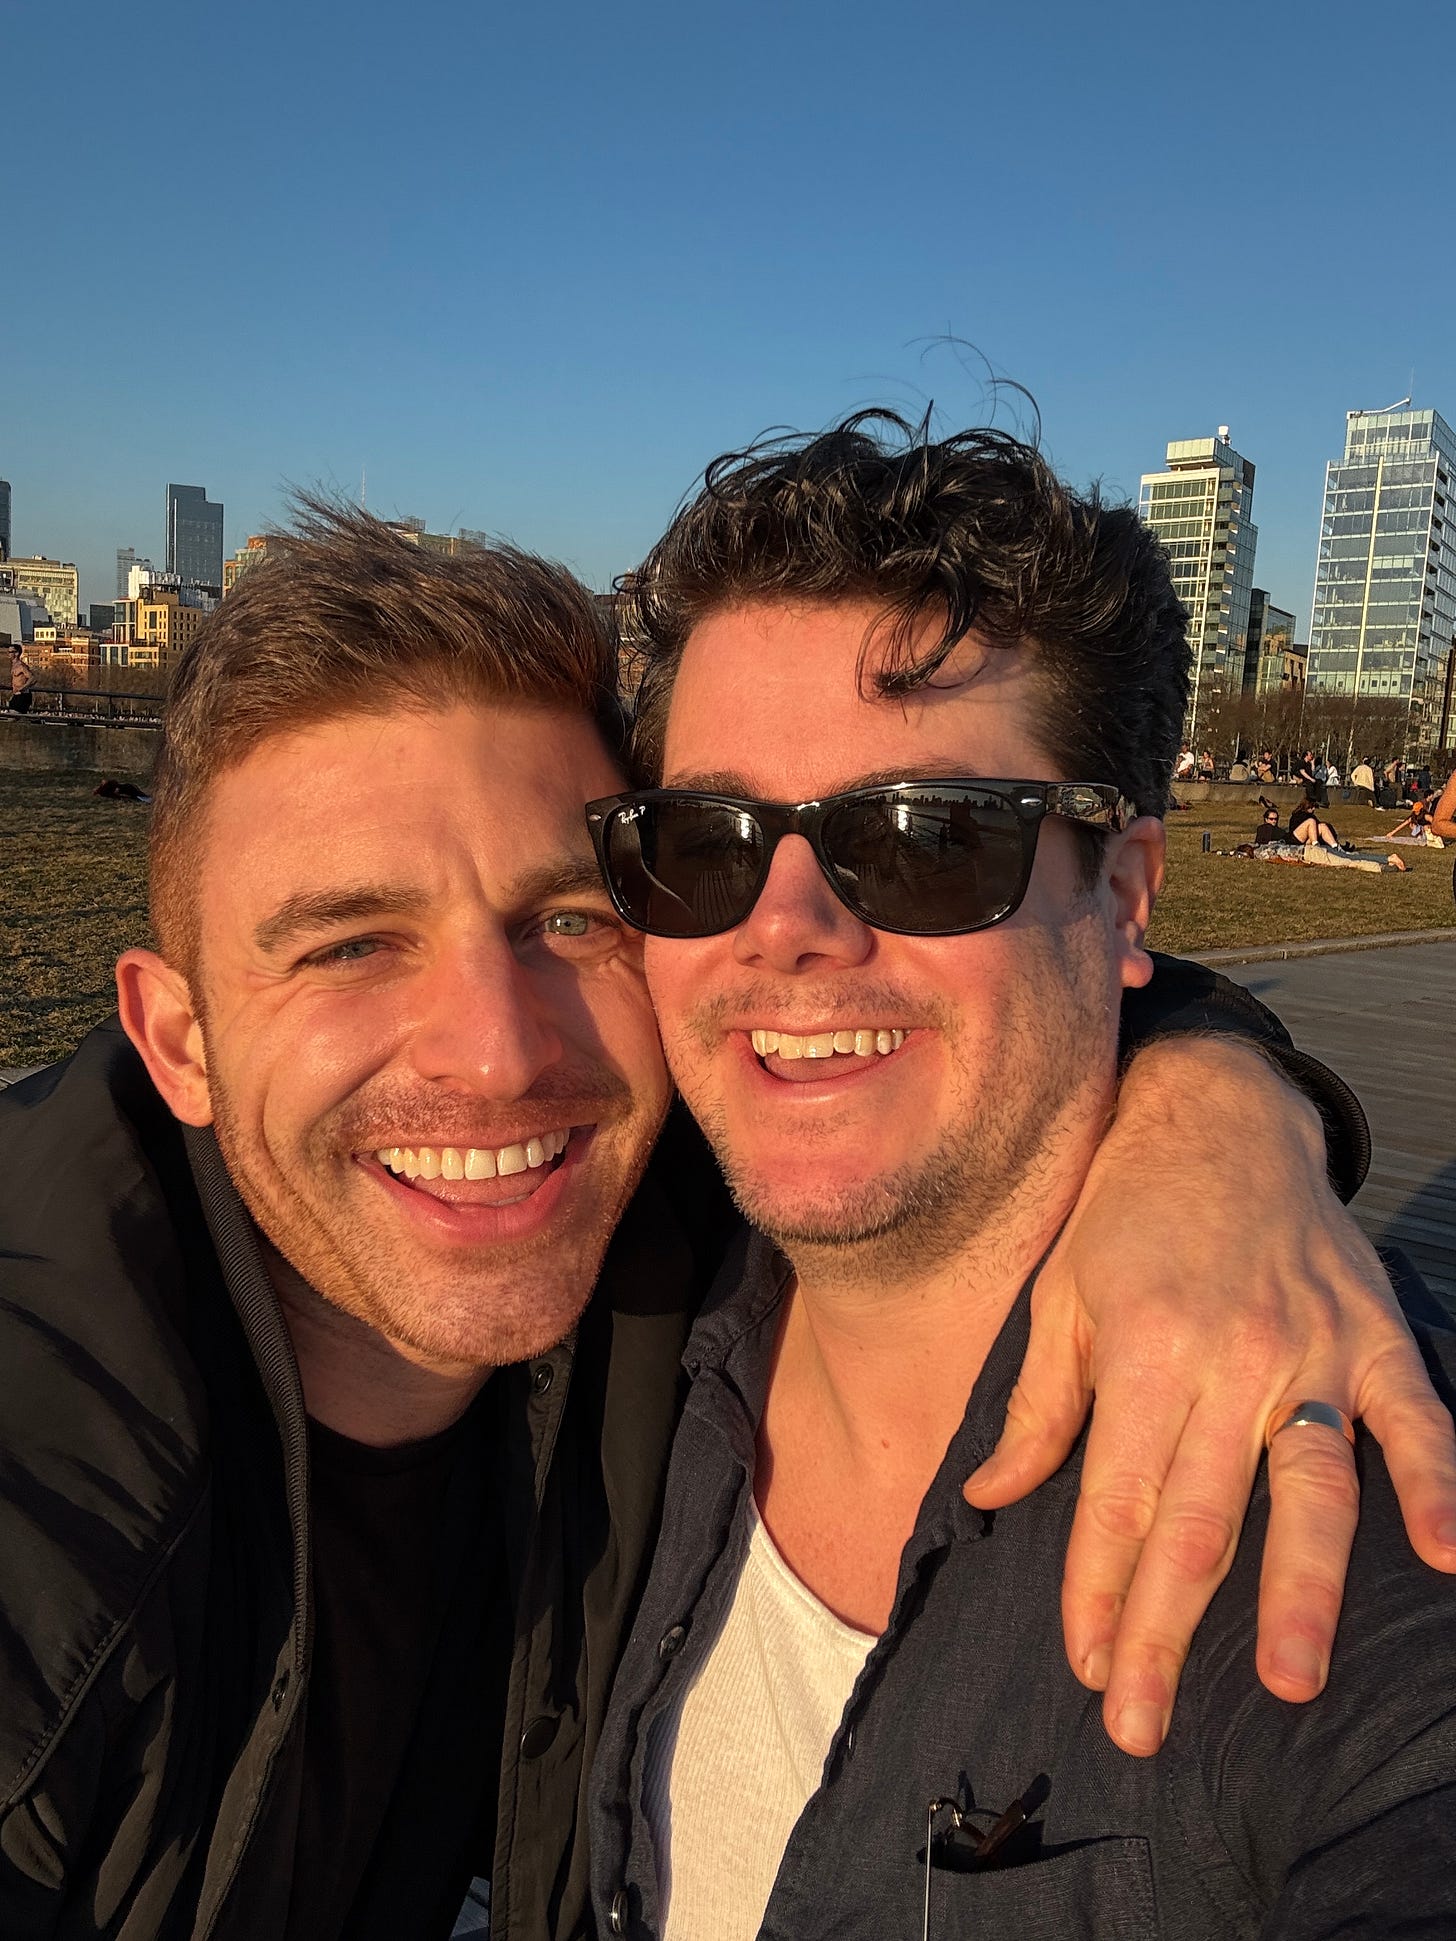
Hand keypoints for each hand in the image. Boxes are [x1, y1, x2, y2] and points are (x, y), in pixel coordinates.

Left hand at [962, 1038, 1455, 1755]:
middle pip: (1197, 1520)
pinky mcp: (1376, 1335)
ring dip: (1301, 1589)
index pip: (1117, 1501)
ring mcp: (1310, 1349)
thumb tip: (990, 1501)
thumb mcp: (1058, 1297)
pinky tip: (1446, 1555)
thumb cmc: (1123, 1212)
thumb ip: (1035, 1406)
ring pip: (1308, 1489)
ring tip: (1290, 1680)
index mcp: (1142, 1351)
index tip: (1089, 1670)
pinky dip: (1437, 1484)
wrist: (1213, 1114)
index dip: (1099, 1593)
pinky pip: (1416, 1419)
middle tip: (1145, 1723)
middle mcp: (1228, 1359)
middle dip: (1167, 1629)